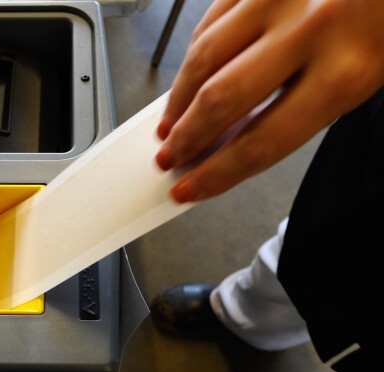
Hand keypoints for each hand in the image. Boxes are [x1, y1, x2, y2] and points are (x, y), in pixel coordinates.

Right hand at [156, 0, 383, 202]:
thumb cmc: (383, 25)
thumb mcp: (358, 78)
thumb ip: (298, 110)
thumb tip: (229, 141)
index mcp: (345, 72)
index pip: (260, 142)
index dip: (217, 174)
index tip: (192, 188)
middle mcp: (308, 30)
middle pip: (221, 101)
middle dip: (186, 138)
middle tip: (169, 156)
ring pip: (202, 59)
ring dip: (178, 100)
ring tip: (169, 124)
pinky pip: (209, 24)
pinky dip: (192, 57)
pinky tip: (188, 81)